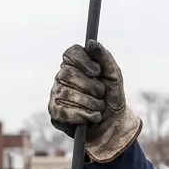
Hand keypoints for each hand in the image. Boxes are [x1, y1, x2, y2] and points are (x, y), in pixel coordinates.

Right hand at [47, 40, 142, 162]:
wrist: (113, 125)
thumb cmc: (111, 98)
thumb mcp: (114, 76)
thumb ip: (105, 57)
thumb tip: (90, 43)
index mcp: (75, 65)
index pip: (71, 53)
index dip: (83, 62)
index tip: (97, 72)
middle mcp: (62, 78)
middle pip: (68, 74)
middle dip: (91, 87)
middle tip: (101, 95)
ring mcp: (56, 95)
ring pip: (67, 94)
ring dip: (90, 103)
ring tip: (98, 108)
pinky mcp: (55, 114)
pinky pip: (64, 111)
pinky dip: (83, 116)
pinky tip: (92, 118)